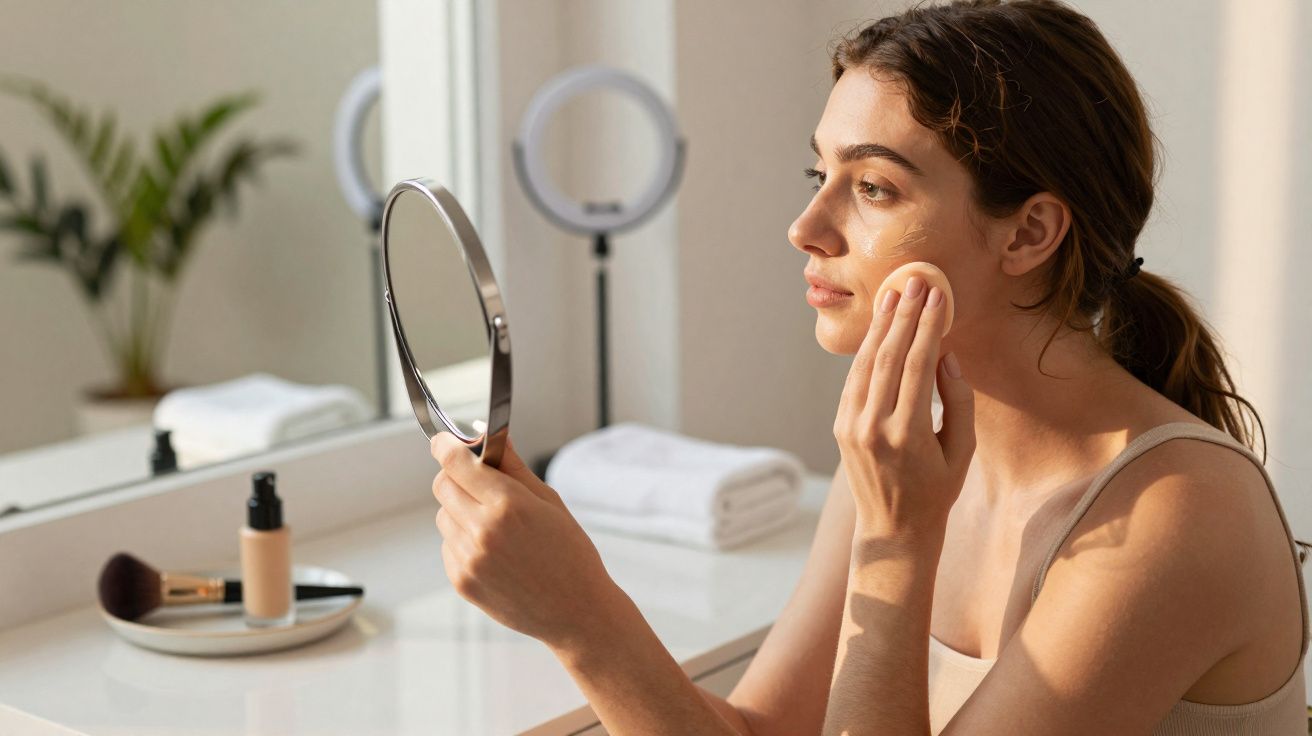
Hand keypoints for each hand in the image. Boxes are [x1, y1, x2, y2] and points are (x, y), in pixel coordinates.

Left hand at [430, 432, 622, 651]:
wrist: (577, 611)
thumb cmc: (570, 552)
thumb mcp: (549, 501)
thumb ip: (513, 466)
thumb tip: (489, 434)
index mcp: (508, 505)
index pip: (456, 462)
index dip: (445, 446)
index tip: (444, 441)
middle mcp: (483, 531)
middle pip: (442, 486)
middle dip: (455, 477)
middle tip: (478, 483)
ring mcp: (469, 559)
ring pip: (443, 516)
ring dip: (460, 511)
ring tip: (496, 526)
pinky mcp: (462, 581)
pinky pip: (448, 546)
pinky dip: (463, 541)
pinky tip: (495, 552)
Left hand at [833, 277, 974, 539]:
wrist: (893, 529)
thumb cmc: (938, 491)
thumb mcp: (962, 450)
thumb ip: (956, 400)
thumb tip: (946, 354)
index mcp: (907, 435)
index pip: (917, 366)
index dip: (928, 326)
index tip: (938, 296)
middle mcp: (873, 427)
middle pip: (888, 357)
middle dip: (904, 315)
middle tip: (916, 282)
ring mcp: (852, 426)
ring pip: (866, 364)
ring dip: (881, 326)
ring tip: (895, 294)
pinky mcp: (841, 426)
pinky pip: (855, 380)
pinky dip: (867, 351)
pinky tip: (879, 328)